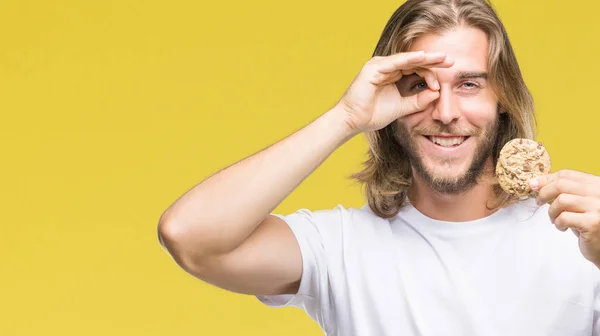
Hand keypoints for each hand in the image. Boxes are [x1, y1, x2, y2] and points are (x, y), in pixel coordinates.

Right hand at [335, 50, 453, 133]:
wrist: (352, 122)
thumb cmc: (372, 115)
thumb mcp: (402, 108)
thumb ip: (418, 101)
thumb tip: (436, 93)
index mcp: (391, 74)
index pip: (415, 68)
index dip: (431, 72)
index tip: (442, 84)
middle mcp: (385, 67)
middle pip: (413, 61)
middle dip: (432, 60)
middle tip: (450, 60)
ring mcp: (378, 66)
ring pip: (407, 59)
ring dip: (425, 59)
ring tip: (441, 58)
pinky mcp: (373, 69)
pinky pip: (395, 62)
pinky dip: (409, 59)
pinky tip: (423, 57)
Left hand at [531, 169, 599, 266]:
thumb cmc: (587, 223)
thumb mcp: (576, 203)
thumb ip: (562, 191)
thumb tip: (534, 183)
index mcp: (596, 184)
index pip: (567, 175)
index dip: (548, 179)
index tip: (535, 186)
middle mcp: (599, 193)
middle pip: (561, 185)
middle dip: (544, 193)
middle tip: (539, 202)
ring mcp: (597, 207)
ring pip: (561, 200)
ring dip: (551, 211)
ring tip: (555, 219)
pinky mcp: (592, 223)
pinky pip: (564, 217)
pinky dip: (558, 223)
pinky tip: (563, 228)